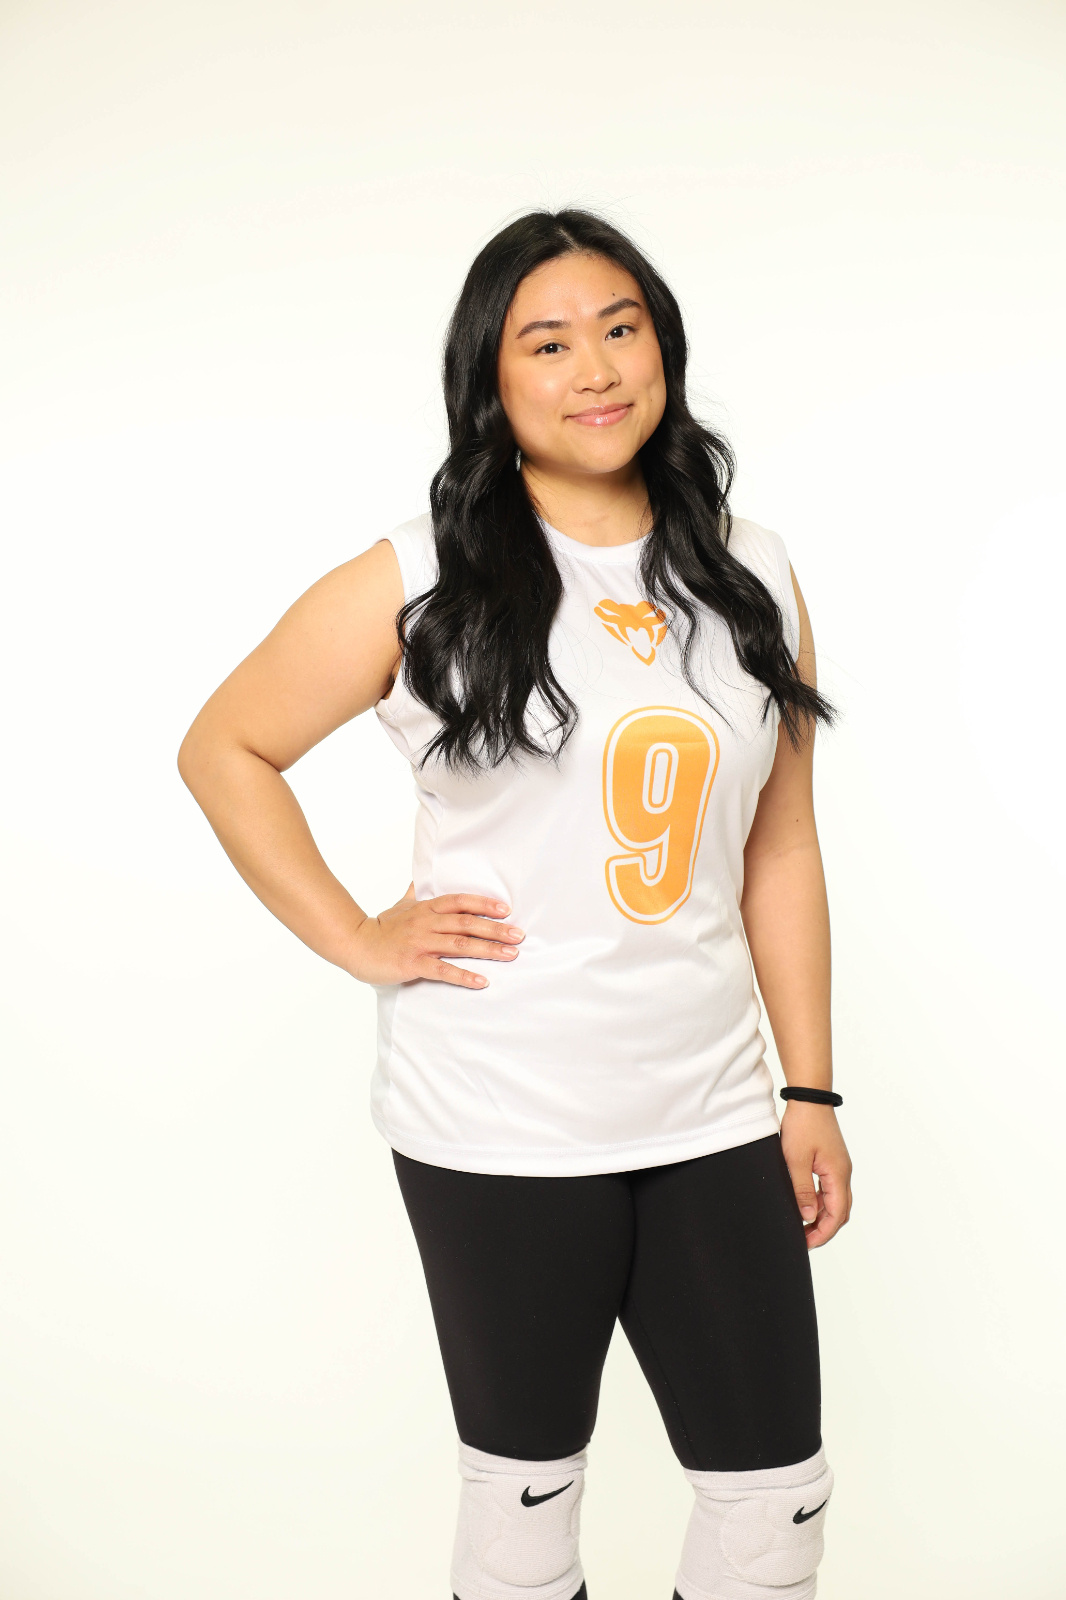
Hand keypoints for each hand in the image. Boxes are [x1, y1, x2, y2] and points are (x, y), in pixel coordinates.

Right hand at [344, 883, 523, 987]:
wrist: (355, 945)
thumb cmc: (381, 927)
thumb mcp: (401, 905)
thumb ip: (415, 893)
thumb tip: (421, 879)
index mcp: (426, 908)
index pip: (460, 901)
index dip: (484, 904)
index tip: (506, 910)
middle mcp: (426, 922)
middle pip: (466, 922)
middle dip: (495, 929)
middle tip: (519, 935)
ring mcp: (420, 943)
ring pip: (460, 944)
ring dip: (488, 950)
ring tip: (510, 955)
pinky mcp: (412, 963)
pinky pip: (442, 969)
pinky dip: (464, 975)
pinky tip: (482, 980)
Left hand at [780, 1102, 852, 1248]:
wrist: (809, 1099)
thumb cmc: (802, 1125)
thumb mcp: (795, 1160)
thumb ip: (802, 1190)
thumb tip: (807, 1217)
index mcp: (838, 1174)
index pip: (836, 1214)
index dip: (823, 1233)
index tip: (807, 1244)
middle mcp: (843, 1173)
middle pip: (840, 1211)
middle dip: (824, 1229)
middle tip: (803, 1239)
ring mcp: (839, 1167)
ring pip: (836, 1201)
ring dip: (822, 1216)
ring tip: (802, 1226)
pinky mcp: (832, 1161)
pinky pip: (830, 1189)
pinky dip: (820, 1201)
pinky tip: (804, 1205)